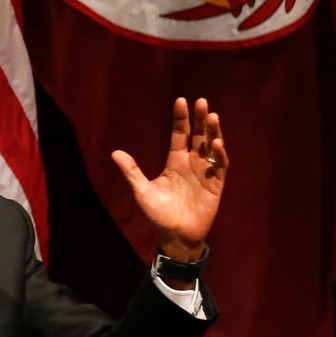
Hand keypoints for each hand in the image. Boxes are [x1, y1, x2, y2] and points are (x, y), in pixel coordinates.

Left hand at [111, 98, 227, 261]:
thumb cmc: (158, 214)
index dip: (180, 119)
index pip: (179, 135)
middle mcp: (192, 163)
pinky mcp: (216, 185)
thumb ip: (132, 172)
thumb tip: (115, 153)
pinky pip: (220, 166)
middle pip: (198, 135)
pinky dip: (219, 155)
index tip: (180, 101)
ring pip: (211, 147)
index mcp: (175, 161)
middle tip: (200, 101)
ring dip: (213, 132)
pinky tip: (216, 144)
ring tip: (211, 116)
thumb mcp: (142, 191)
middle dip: (199, 119)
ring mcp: (205, 172)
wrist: (175, 235)